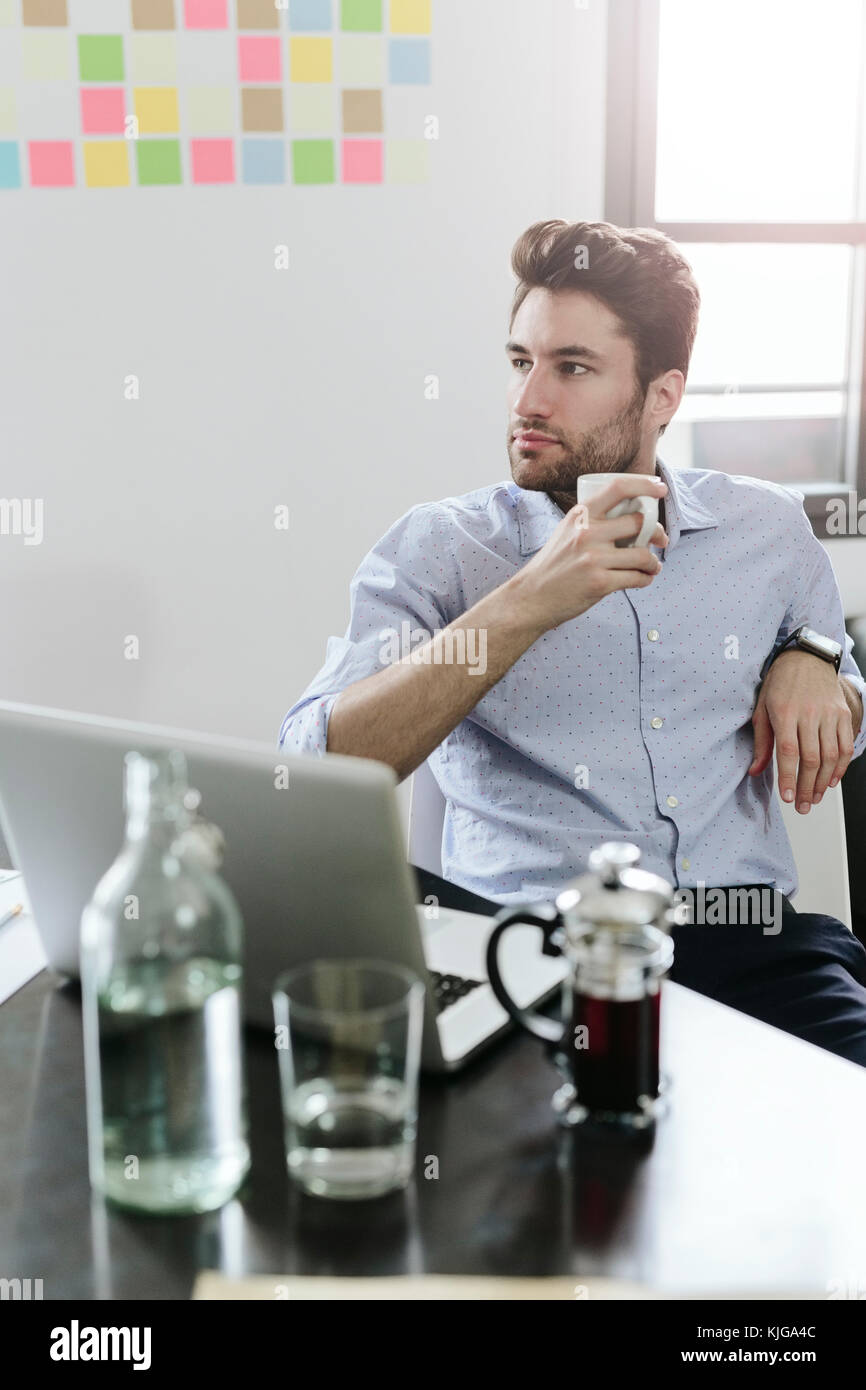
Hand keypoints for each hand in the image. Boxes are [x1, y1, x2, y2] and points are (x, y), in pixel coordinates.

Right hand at [509, 474, 668, 631]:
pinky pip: (636, 578)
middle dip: (657, 532)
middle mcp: (587, 532)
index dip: (644, 485)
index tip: (660, 489)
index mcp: (581, 515)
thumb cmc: (554, 564)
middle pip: (639, 523)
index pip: (618, 488)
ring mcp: (593, 558)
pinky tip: (642, 578)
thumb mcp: (567, 531)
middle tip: (661, 540)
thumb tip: (633, 515)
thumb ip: (593, 520)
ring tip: (651, 566)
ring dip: (653, 562)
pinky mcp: (599, 583)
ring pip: (642, 555)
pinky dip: (645, 579)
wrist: (532, 596)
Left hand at [749, 649, 856, 811]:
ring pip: (831, 756)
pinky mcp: (843, 714)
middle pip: (811, 759)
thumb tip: (756, 771)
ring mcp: (829, 714)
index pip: (788, 752)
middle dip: (806, 787)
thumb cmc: (780, 684)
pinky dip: (841, 767)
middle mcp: (809, 714)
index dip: (789, 778)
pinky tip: (832, 780)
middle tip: (802, 806)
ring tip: (814, 798)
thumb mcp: (762, 708)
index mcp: (785, 712)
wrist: (807, 658)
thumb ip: (762, 742)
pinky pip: (845, 746)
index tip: (788, 798)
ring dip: (823, 782)